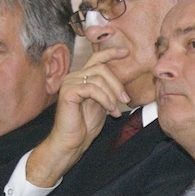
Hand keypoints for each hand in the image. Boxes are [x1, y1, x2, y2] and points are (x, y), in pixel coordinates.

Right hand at [25, 49, 129, 187]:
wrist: (71, 143)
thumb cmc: (85, 126)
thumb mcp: (102, 104)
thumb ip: (108, 90)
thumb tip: (122, 84)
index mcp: (81, 78)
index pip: (96, 58)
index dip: (111, 53)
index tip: (126, 52)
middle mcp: (73, 77)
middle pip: (101, 68)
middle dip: (117, 83)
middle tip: (125, 100)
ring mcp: (69, 83)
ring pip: (98, 78)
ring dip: (112, 94)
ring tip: (115, 110)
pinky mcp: (68, 92)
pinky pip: (92, 88)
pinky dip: (104, 98)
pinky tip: (109, 109)